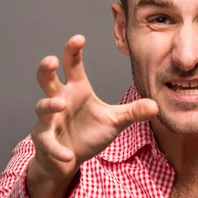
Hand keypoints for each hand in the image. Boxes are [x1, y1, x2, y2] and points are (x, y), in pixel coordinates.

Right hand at [30, 34, 158, 183]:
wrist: (69, 158)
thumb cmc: (88, 133)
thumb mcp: (114, 121)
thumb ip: (133, 112)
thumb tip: (156, 106)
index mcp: (77, 90)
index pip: (72, 65)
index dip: (73, 50)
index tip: (79, 38)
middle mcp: (60, 100)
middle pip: (46, 79)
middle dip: (46, 69)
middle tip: (51, 60)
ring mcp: (49, 119)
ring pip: (42, 107)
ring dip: (49, 104)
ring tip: (61, 104)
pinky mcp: (45, 139)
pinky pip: (47, 141)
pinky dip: (56, 148)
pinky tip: (69, 155)